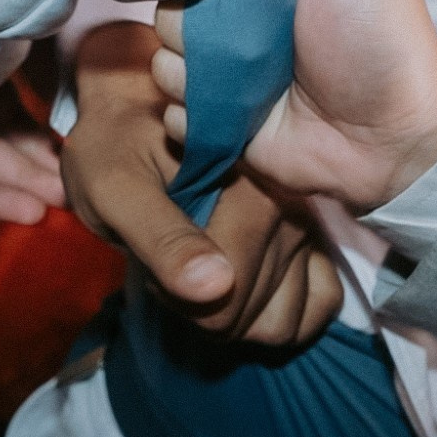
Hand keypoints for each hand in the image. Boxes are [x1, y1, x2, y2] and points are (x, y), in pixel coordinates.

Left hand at [61, 22, 341, 346]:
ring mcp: (308, 226)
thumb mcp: (115, 188)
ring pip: (285, 320)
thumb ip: (160, 237)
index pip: (228, 292)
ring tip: (197, 268)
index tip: (149, 256)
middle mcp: (292, 203)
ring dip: (238, 315)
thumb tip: (215, 286)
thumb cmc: (116, 149)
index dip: (177, 294)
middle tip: (168, 261)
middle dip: (204, 307)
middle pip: (255, 314)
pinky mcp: (316, 243)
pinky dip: (277, 314)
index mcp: (253, 186)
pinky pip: (320, 305)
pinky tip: (239, 287)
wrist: (136, 117)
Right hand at [158, 0, 436, 212]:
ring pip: (162, 52)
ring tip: (250, 79)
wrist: (390, 139)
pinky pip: (170, 106)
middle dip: (194, 14)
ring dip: (193, 68)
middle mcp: (242, 8)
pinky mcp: (216, 113)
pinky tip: (239, 113)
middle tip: (246, 29)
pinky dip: (196, 111)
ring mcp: (226, 62)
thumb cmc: (382, 38)